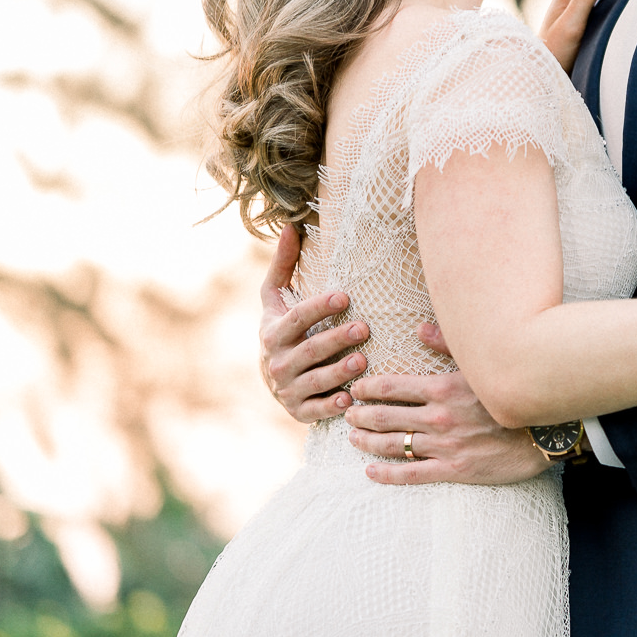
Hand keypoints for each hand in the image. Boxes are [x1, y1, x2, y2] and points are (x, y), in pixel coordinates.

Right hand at [259, 224, 367, 422]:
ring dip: (338, 372)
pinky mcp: (299, 410)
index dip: (318, 307)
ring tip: (362, 360)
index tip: (344, 295)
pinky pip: (315, 410)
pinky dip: (331, 407)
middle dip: (335, 339)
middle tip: (365, 328)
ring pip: (314, 381)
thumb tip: (289, 226)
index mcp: (274, 332)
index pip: (296, 318)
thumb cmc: (282, 328)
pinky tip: (351, 400)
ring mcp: (287, 389)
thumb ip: (283, 265)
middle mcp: (277, 362)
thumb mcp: (276, 299)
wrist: (271, 376)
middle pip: (309, 350)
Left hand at [344, 322, 548, 484]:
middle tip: (347, 415)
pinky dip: (387, 474)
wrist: (548, 430)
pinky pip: (411, 474)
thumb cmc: (516, 391)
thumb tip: (419, 328)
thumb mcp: (482, 363)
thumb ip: (448, 345)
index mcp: (443, 388)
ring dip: (367, 442)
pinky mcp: (454, 470)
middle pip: (386, 416)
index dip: (368, 388)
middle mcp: (438, 418)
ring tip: (353, 438)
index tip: (356, 389)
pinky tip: (370, 471)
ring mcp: (444, 446)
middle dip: (361, 415)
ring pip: (393, 445)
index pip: (392, 387)